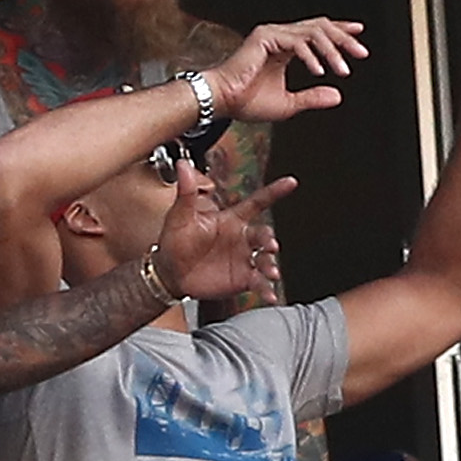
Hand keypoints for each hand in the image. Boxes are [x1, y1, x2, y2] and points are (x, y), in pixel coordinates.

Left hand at [149, 167, 295, 305]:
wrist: (170, 272)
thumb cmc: (176, 240)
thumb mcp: (180, 216)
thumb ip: (186, 192)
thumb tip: (182, 164)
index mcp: (232, 220)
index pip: (257, 202)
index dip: (274, 192)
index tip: (290, 182)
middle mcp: (242, 238)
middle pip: (263, 234)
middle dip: (270, 239)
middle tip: (270, 245)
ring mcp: (244, 259)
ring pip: (265, 259)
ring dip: (271, 265)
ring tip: (271, 272)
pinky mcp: (243, 278)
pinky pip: (259, 283)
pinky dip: (267, 289)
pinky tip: (271, 295)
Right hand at [201, 18, 363, 124]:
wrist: (221, 101)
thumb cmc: (245, 103)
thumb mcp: (288, 103)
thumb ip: (312, 97)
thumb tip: (338, 95)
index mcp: (283, 47)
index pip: (317, 32)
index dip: (340, 33)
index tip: (359, 36)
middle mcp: (279, 36)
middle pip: (320, 27)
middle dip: (343, 39)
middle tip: (361, 53)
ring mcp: (272, 34)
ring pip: (312, 32)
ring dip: (331, 50)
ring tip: (343, 69)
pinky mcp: (265, 37)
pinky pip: (297, 42)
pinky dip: (311, 56)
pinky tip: (320, 71)